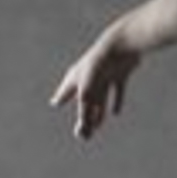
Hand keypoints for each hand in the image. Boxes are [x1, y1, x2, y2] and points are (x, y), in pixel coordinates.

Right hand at [50, 19, 140, 142]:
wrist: (121, 45)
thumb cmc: (100, 66)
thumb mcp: (89, 91)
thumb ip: (85, 111)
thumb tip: (84, 127)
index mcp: (76, 76)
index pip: (65, 91)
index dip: (61, 97)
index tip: (55, 103)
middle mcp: (89, 76)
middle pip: (84, 101)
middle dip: (83, 117)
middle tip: (81, 132)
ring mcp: (104, 74)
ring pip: (100, 98)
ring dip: (98, 113)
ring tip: (97, 126)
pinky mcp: (119, 74)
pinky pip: (117, 91)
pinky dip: (116, 101)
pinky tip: (116, 113)